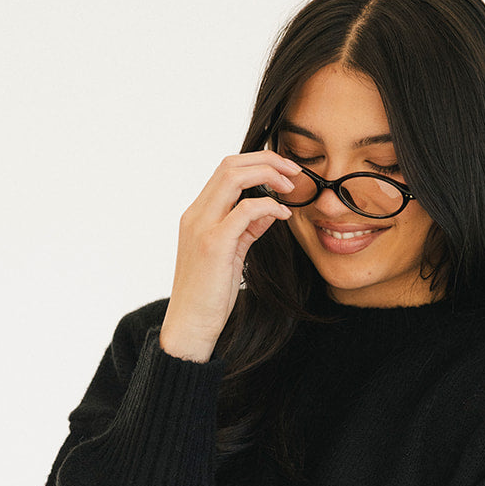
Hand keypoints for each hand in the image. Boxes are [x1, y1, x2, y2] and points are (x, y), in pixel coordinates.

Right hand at [160, 149, 302, 358]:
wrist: (190, 326)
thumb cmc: (209, 296)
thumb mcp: (231, 255)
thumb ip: (247, 229)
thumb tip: (270, 210)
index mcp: (198, 214)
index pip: (226, 170)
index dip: (257, 162)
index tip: (284, 171)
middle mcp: (196, 214)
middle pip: (229, 164)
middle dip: (266, 160)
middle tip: (294, 171)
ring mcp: (202, 226)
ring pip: (233, 177)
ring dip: (268, 174)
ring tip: (291, 187)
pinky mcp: (213, 244)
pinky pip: (244, 210)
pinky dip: (268, 205)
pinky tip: (282, 215)